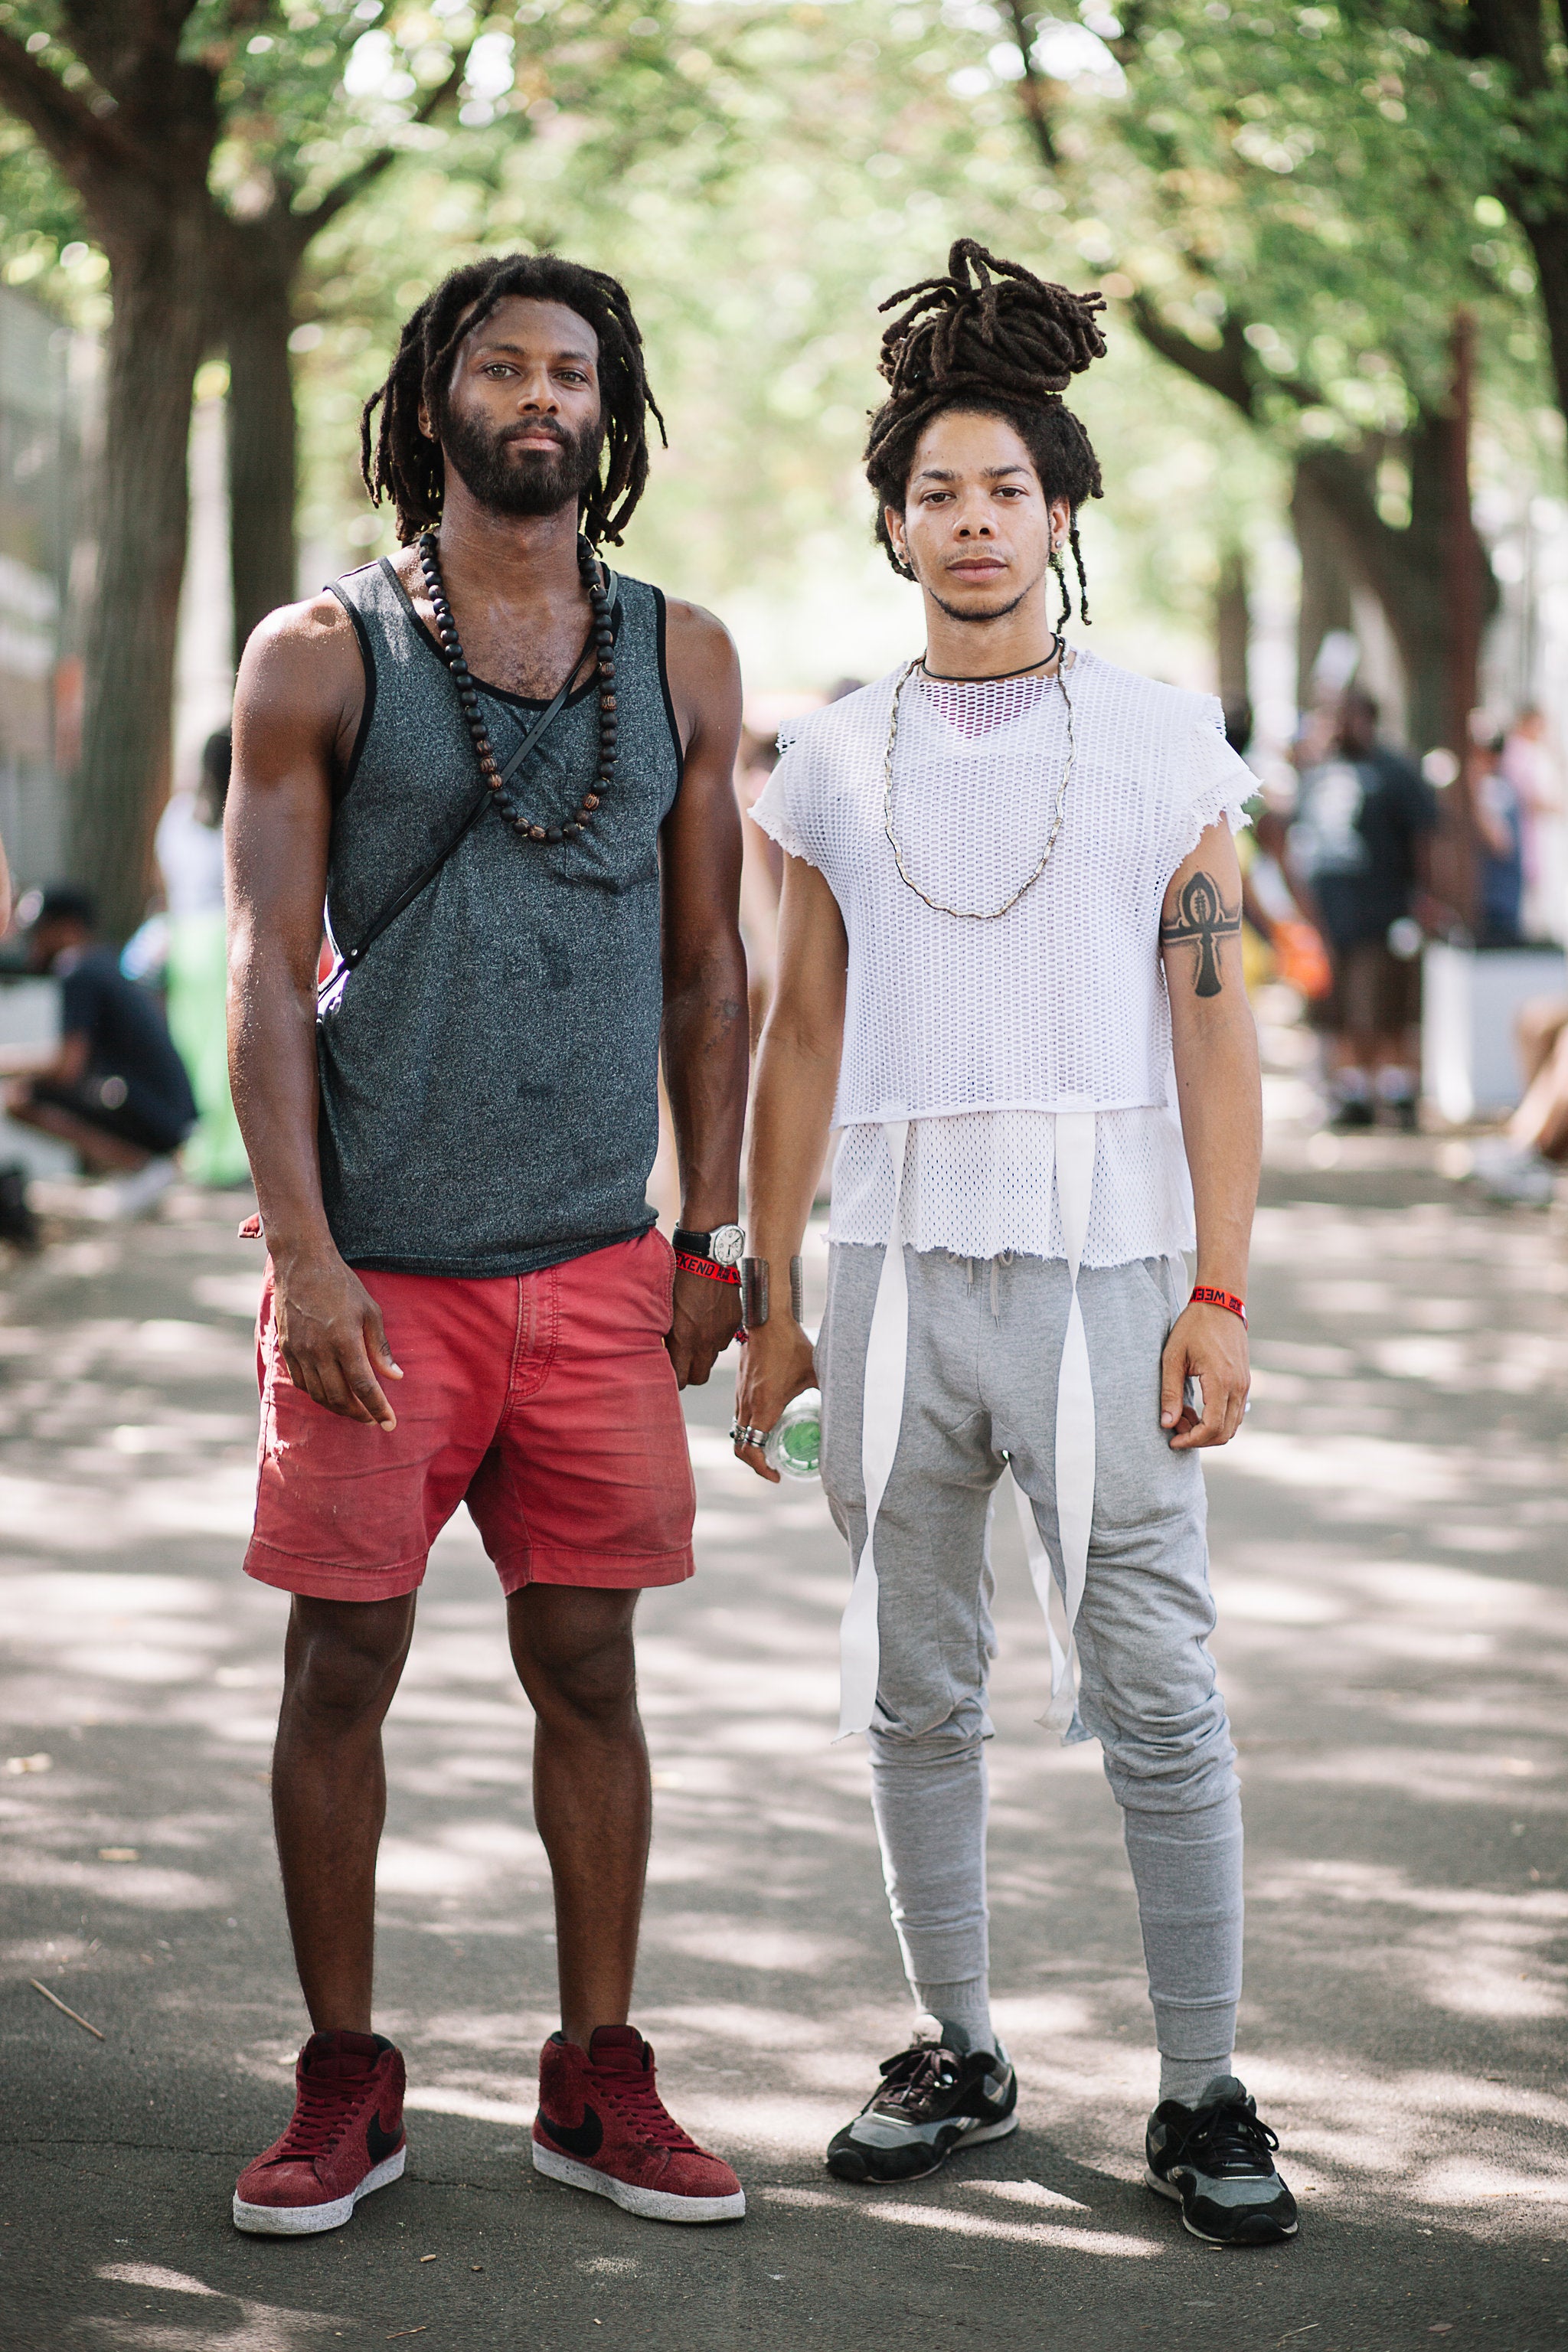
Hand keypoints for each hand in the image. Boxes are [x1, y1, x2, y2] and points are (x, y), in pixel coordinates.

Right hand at [271, 1244, 402, 1429]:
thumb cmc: (341, 1284)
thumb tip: (395, 1376)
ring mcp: (299, 1352)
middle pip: (340, 1397)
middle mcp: (319, 1351)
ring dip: (339, 1408)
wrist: (301, 1264)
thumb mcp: (370, 1311)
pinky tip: (331, 1394)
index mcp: (344, 1340)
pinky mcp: (286, 1350)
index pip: (363, 1386)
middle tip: (374, 1419)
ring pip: (319, 1395)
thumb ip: (380, 1347)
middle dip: (359, 1414)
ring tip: (356, 1410)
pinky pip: (302, 1383)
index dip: (378, 1408)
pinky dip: (318, 1395)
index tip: (390, 1423)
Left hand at [665, 1266, 740, 1388]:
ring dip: (703, 1352)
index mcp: (684, 1341)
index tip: (670, 1372)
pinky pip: (724, 1339)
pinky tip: (708, 1319)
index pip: (681, 1381)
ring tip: (695, 1332)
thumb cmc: (678, 1279)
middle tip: (682, 1361)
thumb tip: (663, 1353)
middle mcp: (705, 1342)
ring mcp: (722, 1332)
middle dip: (690, 1373)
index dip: (674, 1380)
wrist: (705, 1256)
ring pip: (712, 1357)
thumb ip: (665, 1336)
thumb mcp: (662, 1309)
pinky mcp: (734, 1321)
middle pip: (700, 1378)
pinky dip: (716, 1335)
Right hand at [733, 1314, 816, 1483]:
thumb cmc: (791, 1345)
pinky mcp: (740, 1386)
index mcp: (764, 1407)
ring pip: (738, 1431)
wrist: (767, 1320)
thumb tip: (848, 1406)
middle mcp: (747, 1405)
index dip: (761, 1469)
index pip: (750, 1449)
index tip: (776, 1475)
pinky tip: (769, 1421)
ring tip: (773, 1448)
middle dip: (755, 1462)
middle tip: (774, 1467)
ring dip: (752, 1444)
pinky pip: (739, 1415)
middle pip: (740, 1446)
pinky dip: (750, 1427)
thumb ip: (829, 1391)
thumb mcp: (815, 1372)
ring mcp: (740, 1395)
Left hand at [1160, 1300, 1247, 1449]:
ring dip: (1208, 1430)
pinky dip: (1217, 1419)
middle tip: (1175, 1428)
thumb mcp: (1173, 1357)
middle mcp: (1238, 1386)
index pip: (1212, 1428)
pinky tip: (1195, 1407)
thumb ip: (1170, 1392)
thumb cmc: (1193, 1327)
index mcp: (1220, 1381)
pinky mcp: (1244, 1381)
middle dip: (1199, 1438)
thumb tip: (1166, 1424)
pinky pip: (1235, 1412)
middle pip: (1225, 1433)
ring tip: (1182, 1415)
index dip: (1192, 1440)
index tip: (1172, 1440)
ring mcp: (1245, 1385)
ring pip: (1232, 1425)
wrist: (1220, 1304)